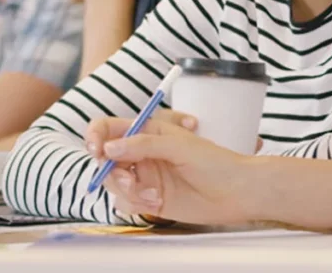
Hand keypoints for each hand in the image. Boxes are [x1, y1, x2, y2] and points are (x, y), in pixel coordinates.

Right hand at [85, 111, 255, 224]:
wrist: (235, 192)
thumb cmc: (214, 161)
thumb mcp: (179, 145)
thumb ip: (144, 144)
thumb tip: (108, 148)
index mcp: (148, 131)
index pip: (110, 128)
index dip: (96, 136)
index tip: (97, 149)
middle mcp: (141, 153)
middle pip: (106, 159)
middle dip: (111, 171)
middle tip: (127, 179)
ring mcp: (144, 176)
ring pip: (113, 182)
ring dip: (125, 189)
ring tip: (151, 195)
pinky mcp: (147, 199)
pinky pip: (124, 201)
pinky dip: (134, 203)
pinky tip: (156, 202)